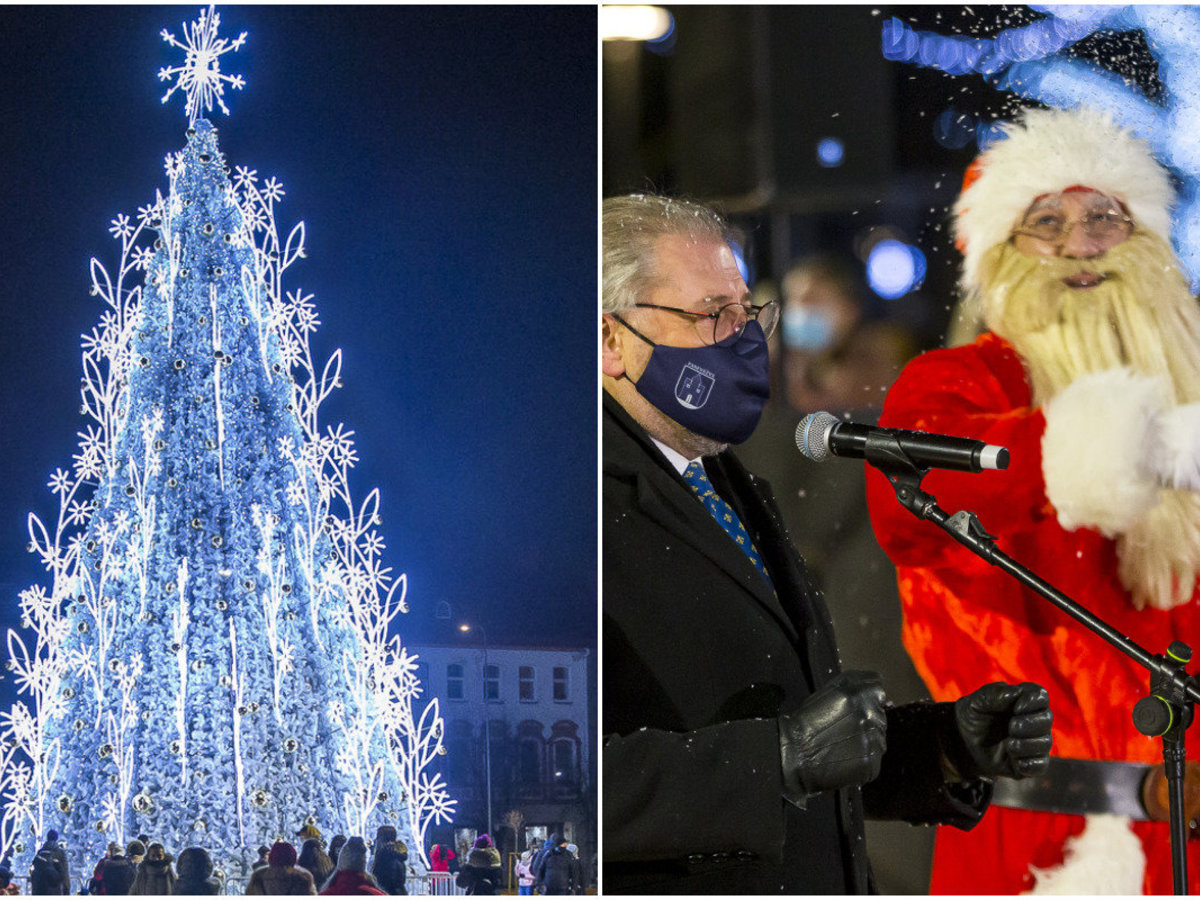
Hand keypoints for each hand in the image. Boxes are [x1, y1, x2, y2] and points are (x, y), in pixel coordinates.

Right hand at [778, 670, 886, 803]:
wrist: (795, 754)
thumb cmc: (807, 721)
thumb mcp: (828, 692)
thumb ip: (854, 684)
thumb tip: (876, 683)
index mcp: (860, 694)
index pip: (878, 691)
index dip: (867, 699)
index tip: (854, 708)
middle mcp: (871, 716)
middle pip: (880, 716)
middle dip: (867, 721)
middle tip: (844, 729)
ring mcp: (874, 742)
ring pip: (878, 738)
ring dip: (866, 740)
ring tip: (843, 745)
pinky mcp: (872, 764)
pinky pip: (873, 759)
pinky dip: (863, 759)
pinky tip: (846, 758)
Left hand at [954, 682, 1051, 778]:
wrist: (963, 741)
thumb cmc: (974, 715)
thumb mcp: (978, 701)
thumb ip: (995, 693)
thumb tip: (1017, 692)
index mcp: (1023, 700)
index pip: (1040, 696)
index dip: (1032, 701)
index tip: (1016, 708)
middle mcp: (1033, 720)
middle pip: (1046, 718)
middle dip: (1030, 724)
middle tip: (1011, 727)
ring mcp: (1033, 742)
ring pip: (1045, 743)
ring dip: (1028, 744)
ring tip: (1009, 744)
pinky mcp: (1029, 762)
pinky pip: (1040, 765)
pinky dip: (1030, 764)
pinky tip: (1016, 761)